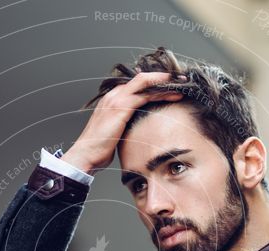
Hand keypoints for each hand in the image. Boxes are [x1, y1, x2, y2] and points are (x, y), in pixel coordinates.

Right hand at [61, 72, 186, 173]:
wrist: (87, 154)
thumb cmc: (100, 148)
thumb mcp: (116, 132)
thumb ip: (126, 124)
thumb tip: (139, 127)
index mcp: (112, 99)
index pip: (137, 85)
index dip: (155, 84)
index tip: (170, 87)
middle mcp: (114, 94)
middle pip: (143, 79)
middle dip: (164, 79)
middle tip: (182, 81)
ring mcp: (117, 99)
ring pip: (146, 82)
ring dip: (166, 82)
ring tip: (182, 84)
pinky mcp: (121, 106)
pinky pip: (145, 93)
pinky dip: (161, 91)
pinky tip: (173, 94)